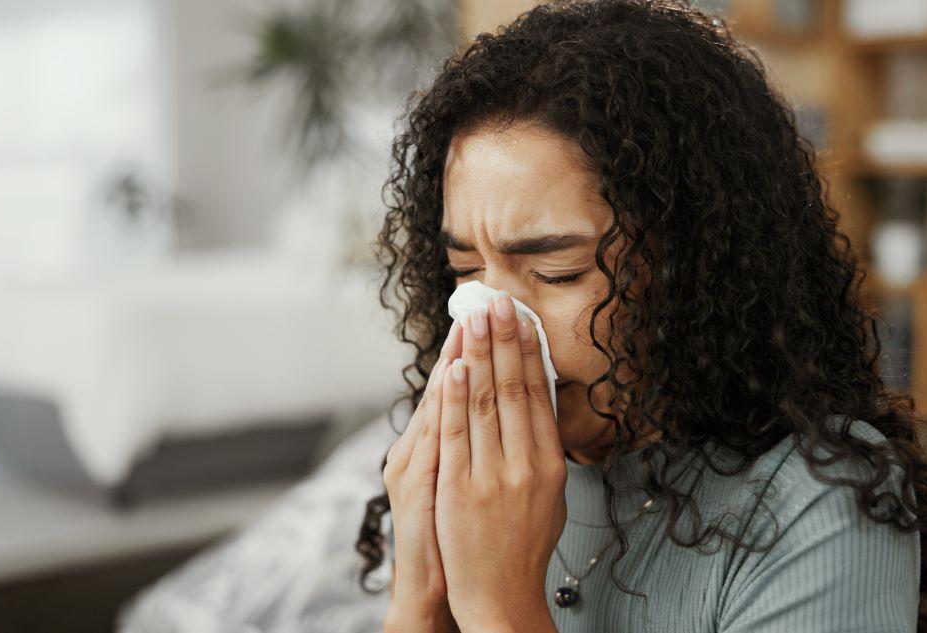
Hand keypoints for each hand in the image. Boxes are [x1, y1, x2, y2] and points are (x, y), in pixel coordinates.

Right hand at [382, 321, 463, 632]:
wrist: (447, 590)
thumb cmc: (463, 540)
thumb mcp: (464, 486)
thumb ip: (477, 447)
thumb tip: (510, 409)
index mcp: (431, 448)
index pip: (455, 388)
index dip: (475, 350)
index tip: (493, 314)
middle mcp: (418, 450)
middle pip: (446, 386)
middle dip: (469, 343)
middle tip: (484, 302)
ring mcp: (416, 466)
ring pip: (439, 402)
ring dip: (457, 359)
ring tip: (471, 322)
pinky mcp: (418, 486)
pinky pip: (435, 437)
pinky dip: (443, 403)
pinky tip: (451, 374)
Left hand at [436, 293, 566, 631]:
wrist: (500, 596)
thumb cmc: (523, 547)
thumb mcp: (549, 499)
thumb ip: (543, 455)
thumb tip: (540, 410)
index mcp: (550, 465)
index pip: (538, 397)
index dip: (529, 354)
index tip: (523, 320)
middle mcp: (525, 466)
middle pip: (514, 391)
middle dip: (505, 342)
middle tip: (498, 302)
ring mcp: (491, 477)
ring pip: (485, 404)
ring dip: (480, 356)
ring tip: (476, 319)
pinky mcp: (459, 489)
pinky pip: (456, 434)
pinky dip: (455, 398)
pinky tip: (455, 367)